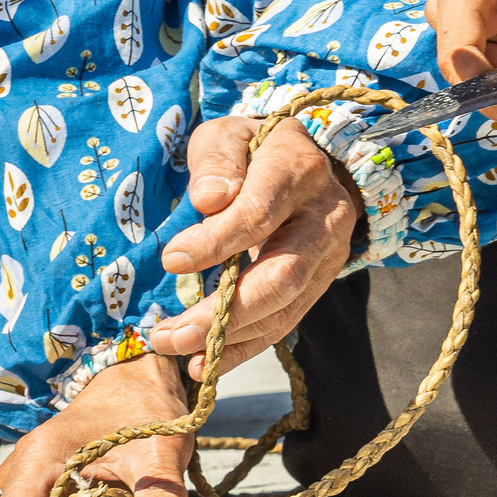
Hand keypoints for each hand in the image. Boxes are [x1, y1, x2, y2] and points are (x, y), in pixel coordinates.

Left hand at [148, 116, 361, 376]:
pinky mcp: (319, 283)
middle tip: (169, 332)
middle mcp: (325, 217)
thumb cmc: (250, 147)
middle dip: (224, 311)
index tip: (170, 259)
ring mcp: (328, 255)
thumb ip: (217, 160)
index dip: (215, 241)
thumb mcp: (227, 134)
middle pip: (281, 275)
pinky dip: (244, 347)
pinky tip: (203, 362)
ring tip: (173, 348)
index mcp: (299, 169)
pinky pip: (285, 322)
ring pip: (285, 307)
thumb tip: (209, 200)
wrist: (303, 159)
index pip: (259, 213)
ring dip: (228, 337)